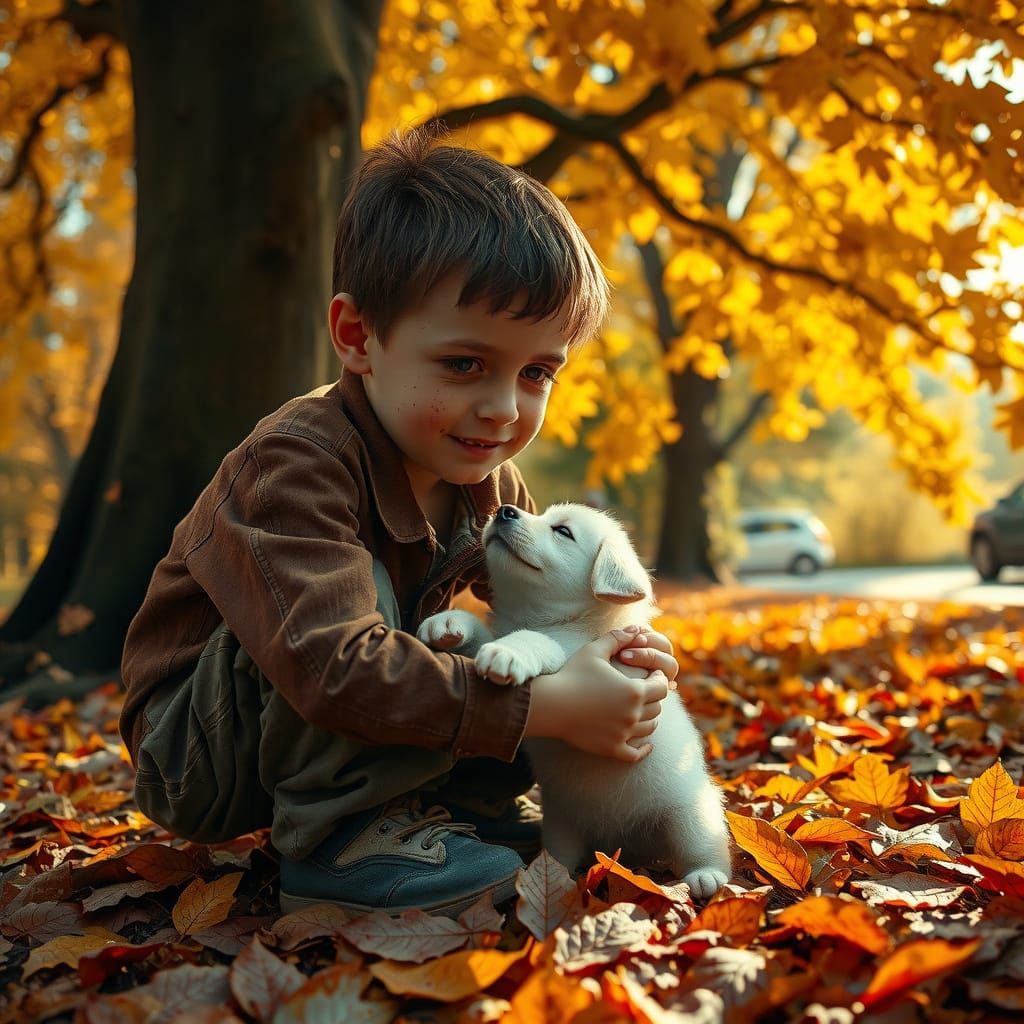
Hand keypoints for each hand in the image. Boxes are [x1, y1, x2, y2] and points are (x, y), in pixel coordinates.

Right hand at [524, 627, 668, 763]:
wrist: (550, 705)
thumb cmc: (572, 674)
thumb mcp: (595, 651)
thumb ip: (617, 638)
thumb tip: (637, 628)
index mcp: (634, 691)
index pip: (661, 687)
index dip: (659, 679)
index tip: (652, 674)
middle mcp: (633, 714)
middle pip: (658, 708)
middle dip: (654, 697)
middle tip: (646, 691)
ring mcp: (623, 734)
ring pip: (650, 728)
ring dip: (650, 718)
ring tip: (643, 710)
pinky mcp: (611, 749)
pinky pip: (636, 754)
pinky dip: (644, 750)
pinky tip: (647, 745)